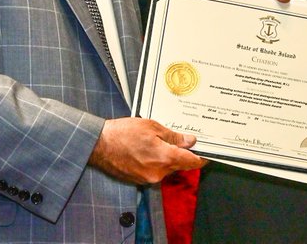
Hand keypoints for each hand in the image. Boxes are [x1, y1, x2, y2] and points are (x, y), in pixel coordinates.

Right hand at [89, 118, 205, 183]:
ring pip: (167, 168)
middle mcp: (158, 172)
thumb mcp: (152, 127)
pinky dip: (156, 162)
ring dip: (167, 157)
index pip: (192, 162)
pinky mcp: (139, 180)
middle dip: (182, 154)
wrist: (99, 145)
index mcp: (164, 158)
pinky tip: (148, 150)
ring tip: (158, 141)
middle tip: (181, 140)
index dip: (201, 157)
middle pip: (179, 165)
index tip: (207, 153)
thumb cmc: (123, 133)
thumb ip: (173, 136)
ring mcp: (148, 178)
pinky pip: (155, 171)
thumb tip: (189, 141)